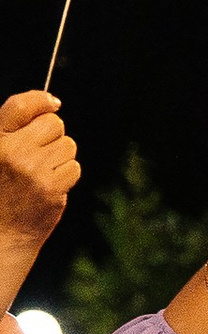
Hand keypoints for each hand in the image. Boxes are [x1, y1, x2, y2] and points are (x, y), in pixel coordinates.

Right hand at [0, 92, 77, 251]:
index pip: (21, 106)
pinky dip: (66, 175)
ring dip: (60, 156)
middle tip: (39, 153)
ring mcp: (32, 170)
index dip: (41, 99)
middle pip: (54, 124)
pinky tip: (50, 186)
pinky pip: (74, 167)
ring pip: (67, 145)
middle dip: (52, 135)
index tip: (52, 103)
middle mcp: (11, 151)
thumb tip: (51, 104)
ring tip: (41, 173)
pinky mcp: (51, 188)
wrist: (0, 234)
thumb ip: (13, 130)